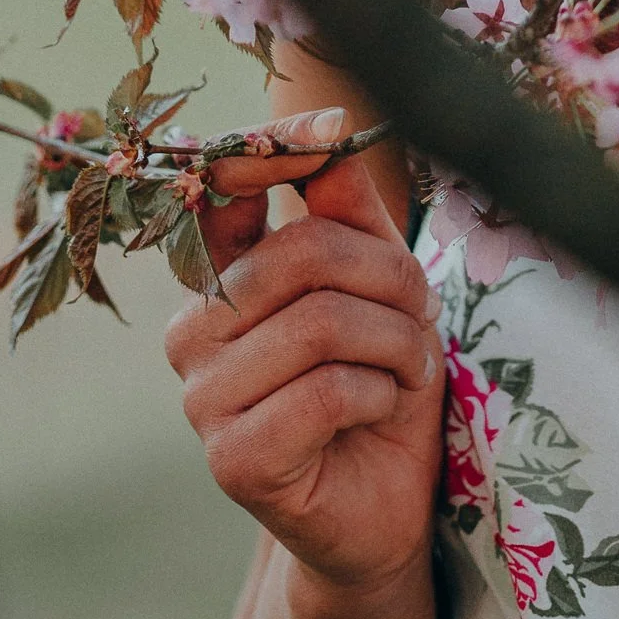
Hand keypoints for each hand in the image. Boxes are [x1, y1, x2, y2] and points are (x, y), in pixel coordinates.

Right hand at [165, 109, 444, 609]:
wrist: (388, 496)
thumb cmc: (380, 374)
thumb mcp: (380, 278)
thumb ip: (347, 205)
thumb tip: (328, 122)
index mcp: (221, 277)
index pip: (220, 192)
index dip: (272, 149)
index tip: (329, 127)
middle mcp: (194, 331)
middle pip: (305, 254)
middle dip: (392, 278)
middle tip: (423, 316)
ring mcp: (203, 399)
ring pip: (322, 322)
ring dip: (397, 343)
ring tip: (406, 367)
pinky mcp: (233, 459)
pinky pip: (328, 390)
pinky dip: (380, 392)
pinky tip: (380, 408)